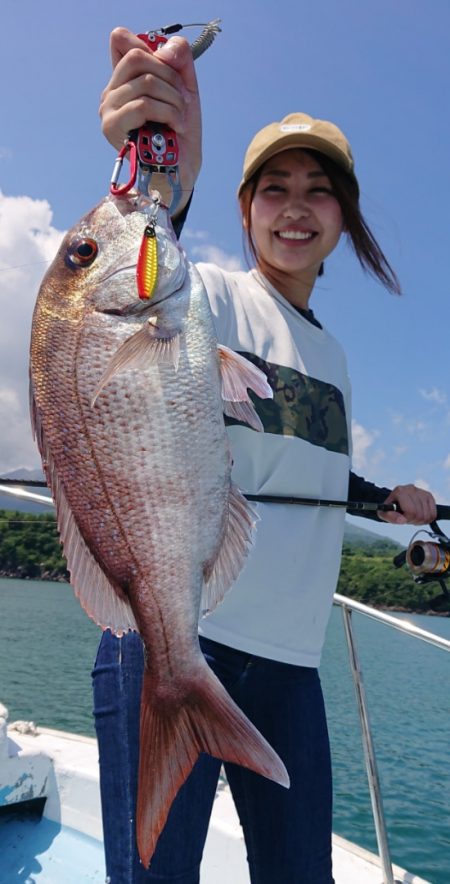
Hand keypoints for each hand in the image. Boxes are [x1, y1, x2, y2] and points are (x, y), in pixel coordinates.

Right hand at [100, 27, 201, 214]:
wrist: (182, 169)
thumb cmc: (180, 132)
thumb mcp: (185, 88)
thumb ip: (179, 60)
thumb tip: (165, 50)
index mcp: (123, 81)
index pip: (121, 40)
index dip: (151, 49)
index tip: (172, 74)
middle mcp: (111, 92)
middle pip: (136, 57)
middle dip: (169, 75)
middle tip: (182, 99)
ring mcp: (108, 109)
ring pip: (145, 82)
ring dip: (174, 99)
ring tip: (180, 118)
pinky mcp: (113, 126)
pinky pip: (142, 105)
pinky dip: (167, 113)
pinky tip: (175, 126)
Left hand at [378, 484, 436, 524]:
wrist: (396, 502)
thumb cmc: (390, 508)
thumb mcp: (384, 514)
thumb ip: (390, 517)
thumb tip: (402, 520)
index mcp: (400, 491)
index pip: (411, 511)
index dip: (407, 519)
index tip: (402, 518)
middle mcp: (411, 489)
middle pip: (419, 514)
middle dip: (414, 520)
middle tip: (408, 518)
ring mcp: (421, 491)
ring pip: (427, 514)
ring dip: (420, 520)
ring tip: (413, 517)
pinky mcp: (428, 495)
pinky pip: (433, 513)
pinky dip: (428, 518)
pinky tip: (420, 516)